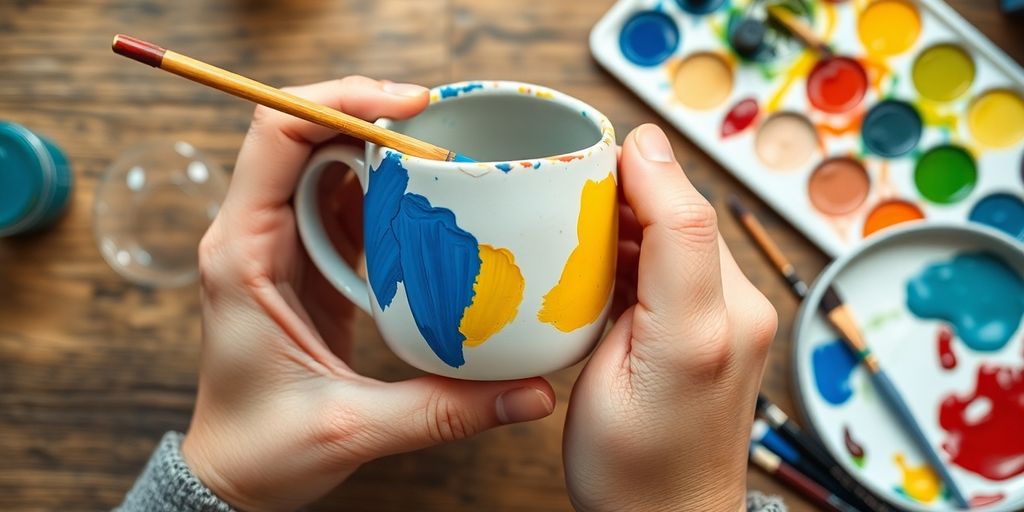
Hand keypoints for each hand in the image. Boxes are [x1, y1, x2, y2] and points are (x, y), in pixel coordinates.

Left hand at [182, 76, 554, 511]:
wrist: (234, 475)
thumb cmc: (264, 452)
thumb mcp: (354, 429)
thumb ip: (445, 410)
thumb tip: (531, 394)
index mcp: (243, 255)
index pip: (276, 137)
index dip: (339, 102)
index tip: (411, 107)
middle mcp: (254, 235)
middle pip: (305, 133)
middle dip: (374, 115)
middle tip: (446, 126)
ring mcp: (281, 245)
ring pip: (328, 161)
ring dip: (384, 148)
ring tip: (449, 152)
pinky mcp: (308, 262)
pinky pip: (346, 201)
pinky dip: (388, 188)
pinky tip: (433, 197)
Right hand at [563, 125, 777, 510]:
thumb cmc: (635, 467)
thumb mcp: (613, 373)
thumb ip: (638, 271)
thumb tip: (642, 174)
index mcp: (713, 319)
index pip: (683, 210)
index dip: (636, 170)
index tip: (584, 151)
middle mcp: (736, 308)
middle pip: (680, 213)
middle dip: (623, 191)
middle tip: (558, 192)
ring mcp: (731, 313)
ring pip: (674, 233)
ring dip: (626, 219)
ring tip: (568, 224)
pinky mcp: (718, 320)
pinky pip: (675, 262)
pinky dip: (636, 250)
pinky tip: (596, 261)